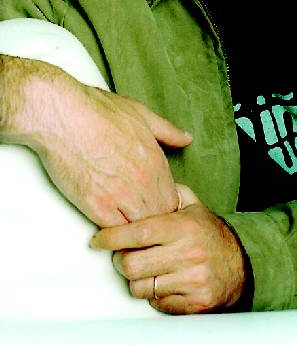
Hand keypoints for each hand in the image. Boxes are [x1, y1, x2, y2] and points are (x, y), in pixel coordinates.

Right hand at [5, 59, 191, 226]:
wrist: (63, 116)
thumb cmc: (97, 111)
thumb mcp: (141, 114)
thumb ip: (167, 131)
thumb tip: (185, 138)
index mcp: (154, 159)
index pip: (173, 196)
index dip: (166, 202)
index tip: (157, 203)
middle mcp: (142, 180)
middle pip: (160, 215)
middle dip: (155, 218)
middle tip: (143, 217)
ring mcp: (120, 195)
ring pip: (140, 226)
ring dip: (136, 228)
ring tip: (129, 224)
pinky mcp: (96, 205)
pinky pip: (116, 231)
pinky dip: (116, 234)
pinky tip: (112, 228)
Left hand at [90, 184, 246, 313]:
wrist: (241, 265)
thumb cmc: (211, 234)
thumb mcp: (194, 207)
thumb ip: (169, 193)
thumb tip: (142, 181)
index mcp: (184, 227)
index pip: (138, 232)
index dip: (112, 236)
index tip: (99, 239)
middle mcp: (188, 253)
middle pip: (132, 264)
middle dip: (120, 261)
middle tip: (123, 256)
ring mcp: (192, 280)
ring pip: (140, 288)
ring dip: (136, 280)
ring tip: (145, 269)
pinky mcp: (195, 303)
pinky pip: (157, 304)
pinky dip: (155, 295)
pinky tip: (163, 282)